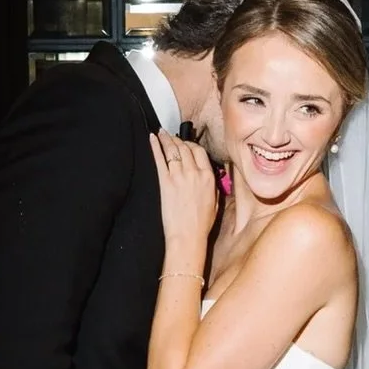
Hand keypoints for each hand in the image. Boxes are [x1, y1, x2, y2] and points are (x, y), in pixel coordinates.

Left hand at [150, 130, 216, 255]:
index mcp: (208, 177)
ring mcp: (178, 176)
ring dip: (167, 139)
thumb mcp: (216, 202)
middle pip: (186, 148)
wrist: (187, 235)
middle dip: (178, 140)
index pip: (200, 152)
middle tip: (172, 137)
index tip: (186, 144)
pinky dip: (155, 146)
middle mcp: (194, 173)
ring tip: (162, 133)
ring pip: (173, 150)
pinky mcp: (165, 182)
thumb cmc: (201, 224)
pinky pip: (160, 159)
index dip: (192, 145)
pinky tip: (152, 138)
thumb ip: (214, 185)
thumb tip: (210, 175)